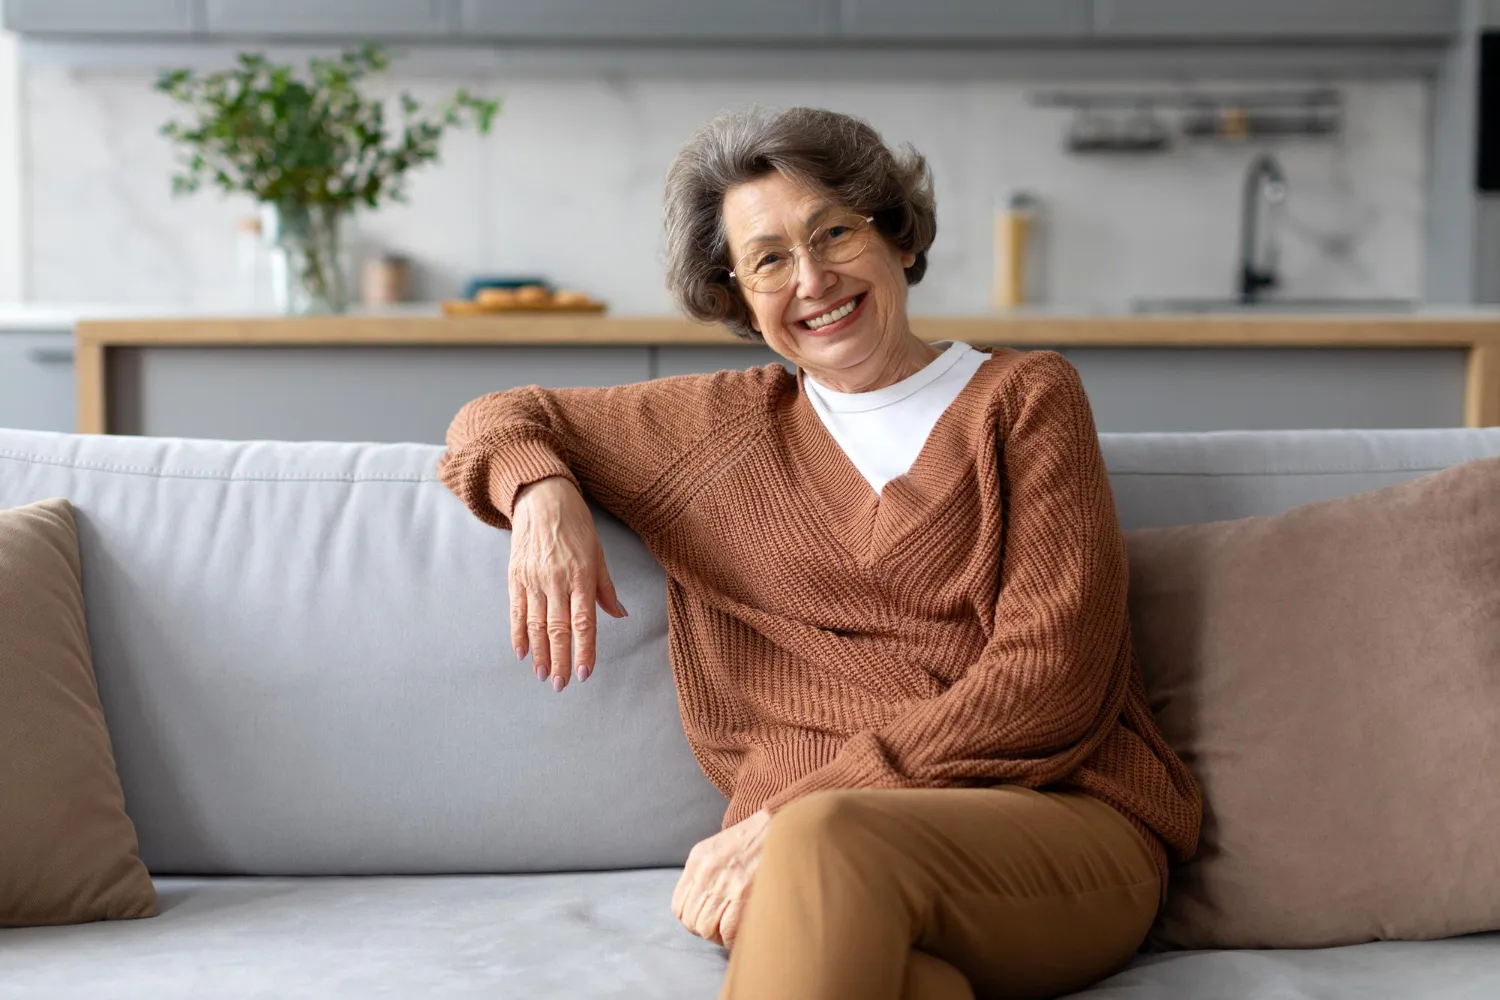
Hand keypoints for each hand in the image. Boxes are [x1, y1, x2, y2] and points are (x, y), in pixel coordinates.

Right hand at [510, 476, 627, 690]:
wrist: (542, 498)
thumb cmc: (576, 525)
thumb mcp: (598, 553)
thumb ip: (606, 588)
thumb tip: (619, 614)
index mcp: (581, 576)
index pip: (583, 622)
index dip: (584, 650)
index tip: (584, 673)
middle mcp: (556, 581)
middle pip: (558, 629)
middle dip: (560, 660)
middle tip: (560, 685)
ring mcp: (533, 580)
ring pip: (536, 624)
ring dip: (539, 653)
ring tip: (542, 675)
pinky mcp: (516, 577)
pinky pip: (516, 611)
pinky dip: (518, 634)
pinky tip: (522, 652)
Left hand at [671, 808, 771, 949]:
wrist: (782, 827)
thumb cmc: (756, 839)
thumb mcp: (719, 846)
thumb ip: (706, 872)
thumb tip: (703, 904)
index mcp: (697, 860)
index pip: (679, 906)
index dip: (692, 919)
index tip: (707, 920)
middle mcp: (705, 873)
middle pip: (690, 921)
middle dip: (705, 930)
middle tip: (722, 928)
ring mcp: (723, 885)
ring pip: (705, 929)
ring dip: (718, 936)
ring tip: (732, 931)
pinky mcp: (742, 896)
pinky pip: (726, 932)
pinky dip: (732, 940)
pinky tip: (741, 932)